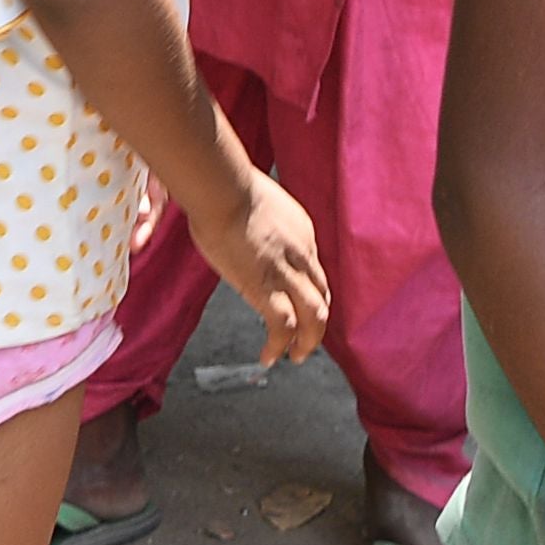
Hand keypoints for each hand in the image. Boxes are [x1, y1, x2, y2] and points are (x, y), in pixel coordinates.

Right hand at [208, 162, 331, 361]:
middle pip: (322, 296)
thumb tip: (238, 225)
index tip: (297, 304)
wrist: (223, 189)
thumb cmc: (224, 187)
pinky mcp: (268, 287)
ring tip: (296, 356)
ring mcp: (288, 272)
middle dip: (317, 324)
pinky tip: (270, 357)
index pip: (313, 269)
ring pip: (315, 317)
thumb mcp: (255, 201)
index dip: (308, 292)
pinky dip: (280, 346)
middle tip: (306, 342)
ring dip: (308, 342)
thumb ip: (257, 219)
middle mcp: (303, 254)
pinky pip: (284, 326)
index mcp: (301, 231)